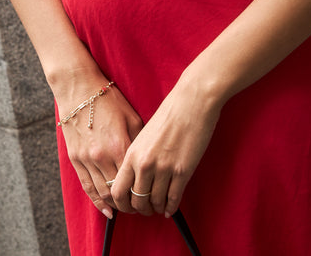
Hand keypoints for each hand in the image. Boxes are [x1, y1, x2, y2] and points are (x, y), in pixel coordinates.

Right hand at [57, 82, 142, 217]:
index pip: (135, 180)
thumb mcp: (132, 118)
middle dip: (131, 203)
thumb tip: (148, 160)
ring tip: (127, 209)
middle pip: (119, 191)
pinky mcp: (76, 159)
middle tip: (141, 208)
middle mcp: (103, 157)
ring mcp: (87, 159)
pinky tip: (107, 210)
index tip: (152, 197)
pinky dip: (97, 202)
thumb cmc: (108, 100)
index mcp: (121, 146)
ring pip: (103, 193)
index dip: (144, 192)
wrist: (79, 90)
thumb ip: (139, 141)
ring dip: (115, 205)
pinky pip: (87, 187)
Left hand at [111, 75, 220, 216]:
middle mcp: (145, 164)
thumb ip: (138, 155)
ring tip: (159, 207)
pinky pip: (174, 198)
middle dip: (140, 209)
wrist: (192, 101)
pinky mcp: (183, 171)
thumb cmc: (169, 113)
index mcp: (132, 153)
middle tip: (146, 209)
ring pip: (156, 202)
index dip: (122, 204)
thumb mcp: (144, 134)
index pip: (118, 191)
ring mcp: (164, 169)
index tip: (128, 205)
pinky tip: (171, 207)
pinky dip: (171, 207)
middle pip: (136, 201)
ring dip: (157, 208)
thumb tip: (136, 177)